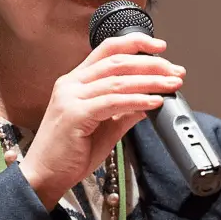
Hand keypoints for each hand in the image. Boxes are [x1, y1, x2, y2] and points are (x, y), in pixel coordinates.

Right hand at [20, 34, 184, 209]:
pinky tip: (155, 102)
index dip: (135, 44)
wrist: (45, 176)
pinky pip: (113, 102)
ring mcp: (70, 97)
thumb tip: (150, 100)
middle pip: (117, 61)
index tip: (160, 48)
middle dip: (151, 63)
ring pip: (117, 80)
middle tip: (176, 71)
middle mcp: (71, 84)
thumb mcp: (105, 128)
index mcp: (76, 81)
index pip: (107, 50)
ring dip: (150, 80)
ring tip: (172, 84)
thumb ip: (125, 112)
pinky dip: (138, 100)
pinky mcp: (75, 115)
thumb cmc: (70, 154)